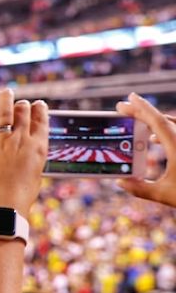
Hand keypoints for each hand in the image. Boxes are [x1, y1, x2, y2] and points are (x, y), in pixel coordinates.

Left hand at [0, 89, 47, 212]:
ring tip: (6, 92)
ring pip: (4, 112)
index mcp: (37, 147)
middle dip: (22, 105)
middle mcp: (20, 140)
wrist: (0, 208)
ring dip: (6, 99)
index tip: (37, 105)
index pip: (41, 120)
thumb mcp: (34, 173)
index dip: (39, 110)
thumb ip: (32, 156)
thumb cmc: (19, 196)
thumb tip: (30, 148)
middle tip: (19, 103)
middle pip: (23, 113)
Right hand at [116, 93, 175, 208]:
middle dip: (142, 113)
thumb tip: (121, 182)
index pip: (157, 121)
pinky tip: (154, 140)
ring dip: (153, 122)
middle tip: (124, 108)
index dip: (142, 108)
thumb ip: (140, 189)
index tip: (129, 98)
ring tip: (138, 125)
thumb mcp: (164, 194)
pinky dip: (164, 131)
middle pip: (162, 120)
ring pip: (171, 125)